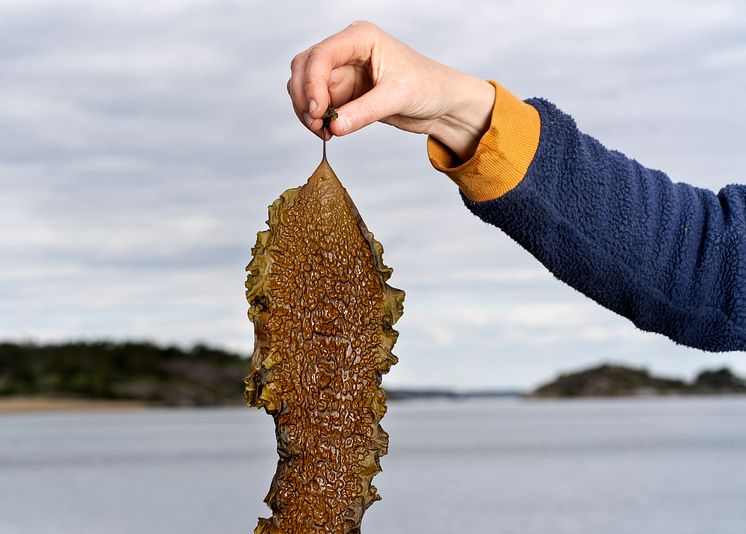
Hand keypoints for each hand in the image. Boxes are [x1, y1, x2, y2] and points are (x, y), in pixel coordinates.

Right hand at [287, 21, 495, 160]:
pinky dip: (317, 119)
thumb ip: (364, 112)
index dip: (312, 83)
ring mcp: (343, 72)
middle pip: (305, 68)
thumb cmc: (429, 87)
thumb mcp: (398, 97)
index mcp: (360, 38)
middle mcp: (347, 51)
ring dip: (307, 110)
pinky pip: (318, 104)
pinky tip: (329, 132)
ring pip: (306, 87)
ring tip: (324, 132)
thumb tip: (334, 126)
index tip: (317, 111)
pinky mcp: (344, 92)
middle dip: (305, 97)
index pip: (321, 55)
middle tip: (317, 125)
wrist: (442, 103)